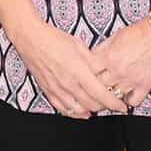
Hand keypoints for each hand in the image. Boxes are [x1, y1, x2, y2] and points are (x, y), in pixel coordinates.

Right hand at [11, 19, 128, 118]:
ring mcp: (56, 88)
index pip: (101, 94)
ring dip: (90, 110)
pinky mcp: (47, 90)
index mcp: (78, 70)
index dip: (114, 103)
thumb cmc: (53, 38)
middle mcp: (67, 83)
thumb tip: (105, 72)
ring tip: (97, 106)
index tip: (121, 106)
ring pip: (78, 109)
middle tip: (110, 103)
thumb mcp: (78, 45)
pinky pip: (62, 108)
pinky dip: (73, 113)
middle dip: (104, 106)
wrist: (29, 37)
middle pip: (92, 105)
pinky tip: (80, 111)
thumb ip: (93, 61)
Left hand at [90, 20, 150, 108]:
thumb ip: (101, 49)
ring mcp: (131, 80)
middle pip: (98, 86)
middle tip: (92, 88)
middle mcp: (118, 70)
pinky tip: (125, 95)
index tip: (83, 76)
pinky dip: (128, 101)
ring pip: (113, 97)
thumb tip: (91, 58)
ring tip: (106, 94)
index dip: (84, 73)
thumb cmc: (139, 32)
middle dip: (94, 87)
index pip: (88, 71)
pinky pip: (133, 102)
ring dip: (109, 96)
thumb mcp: (114, 37)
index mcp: (108, 57)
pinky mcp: (145, 85)